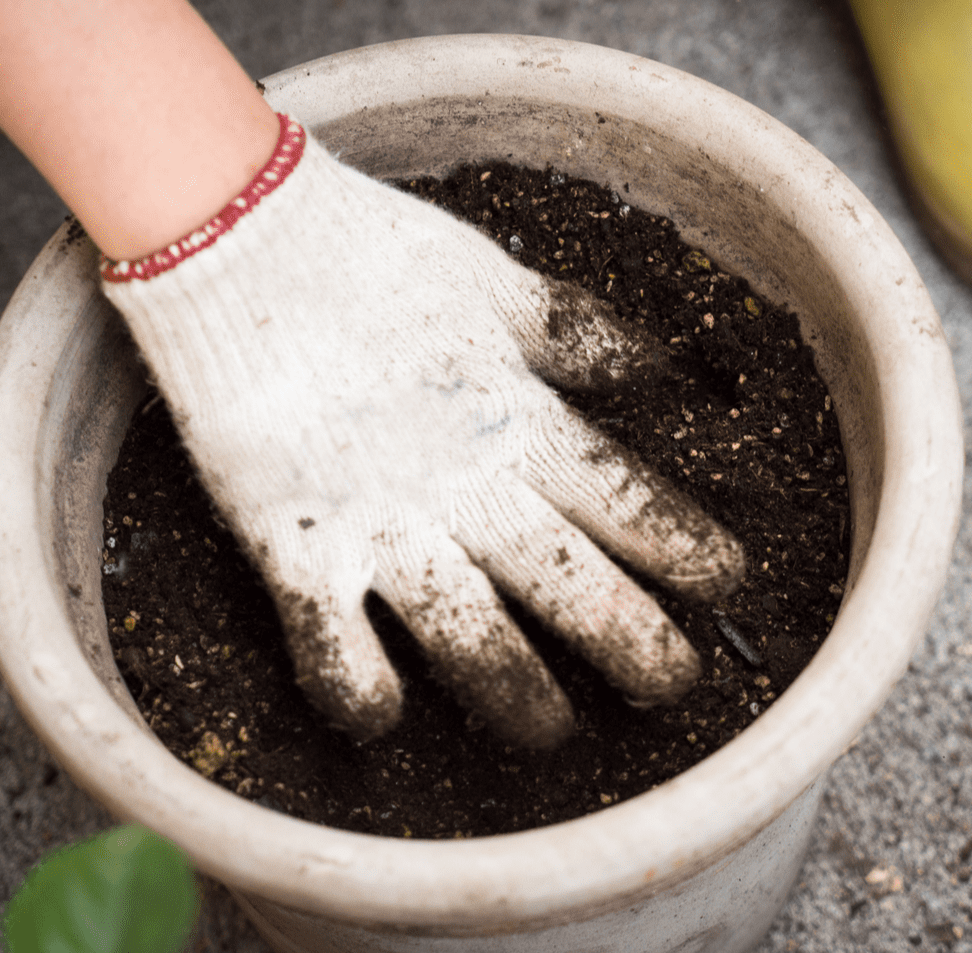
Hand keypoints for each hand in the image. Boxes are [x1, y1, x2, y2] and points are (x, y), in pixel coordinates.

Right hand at [102, 115, 743, 747]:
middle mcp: (461, 483)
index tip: (729, 581)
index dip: (681, 546)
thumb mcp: (497, 281)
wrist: (242, 238)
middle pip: (565, 582)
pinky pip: (329, 641)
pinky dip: (357, 689)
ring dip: (515, 694)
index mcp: (518, 417)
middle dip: (630, 640)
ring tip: (552, 733)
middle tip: (674, 683)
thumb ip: (576, 337)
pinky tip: (384, 719)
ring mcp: (379, 520)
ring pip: (466, 634)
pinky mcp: (295, 540)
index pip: (623, 498)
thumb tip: (658, 366)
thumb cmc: (372, 256)